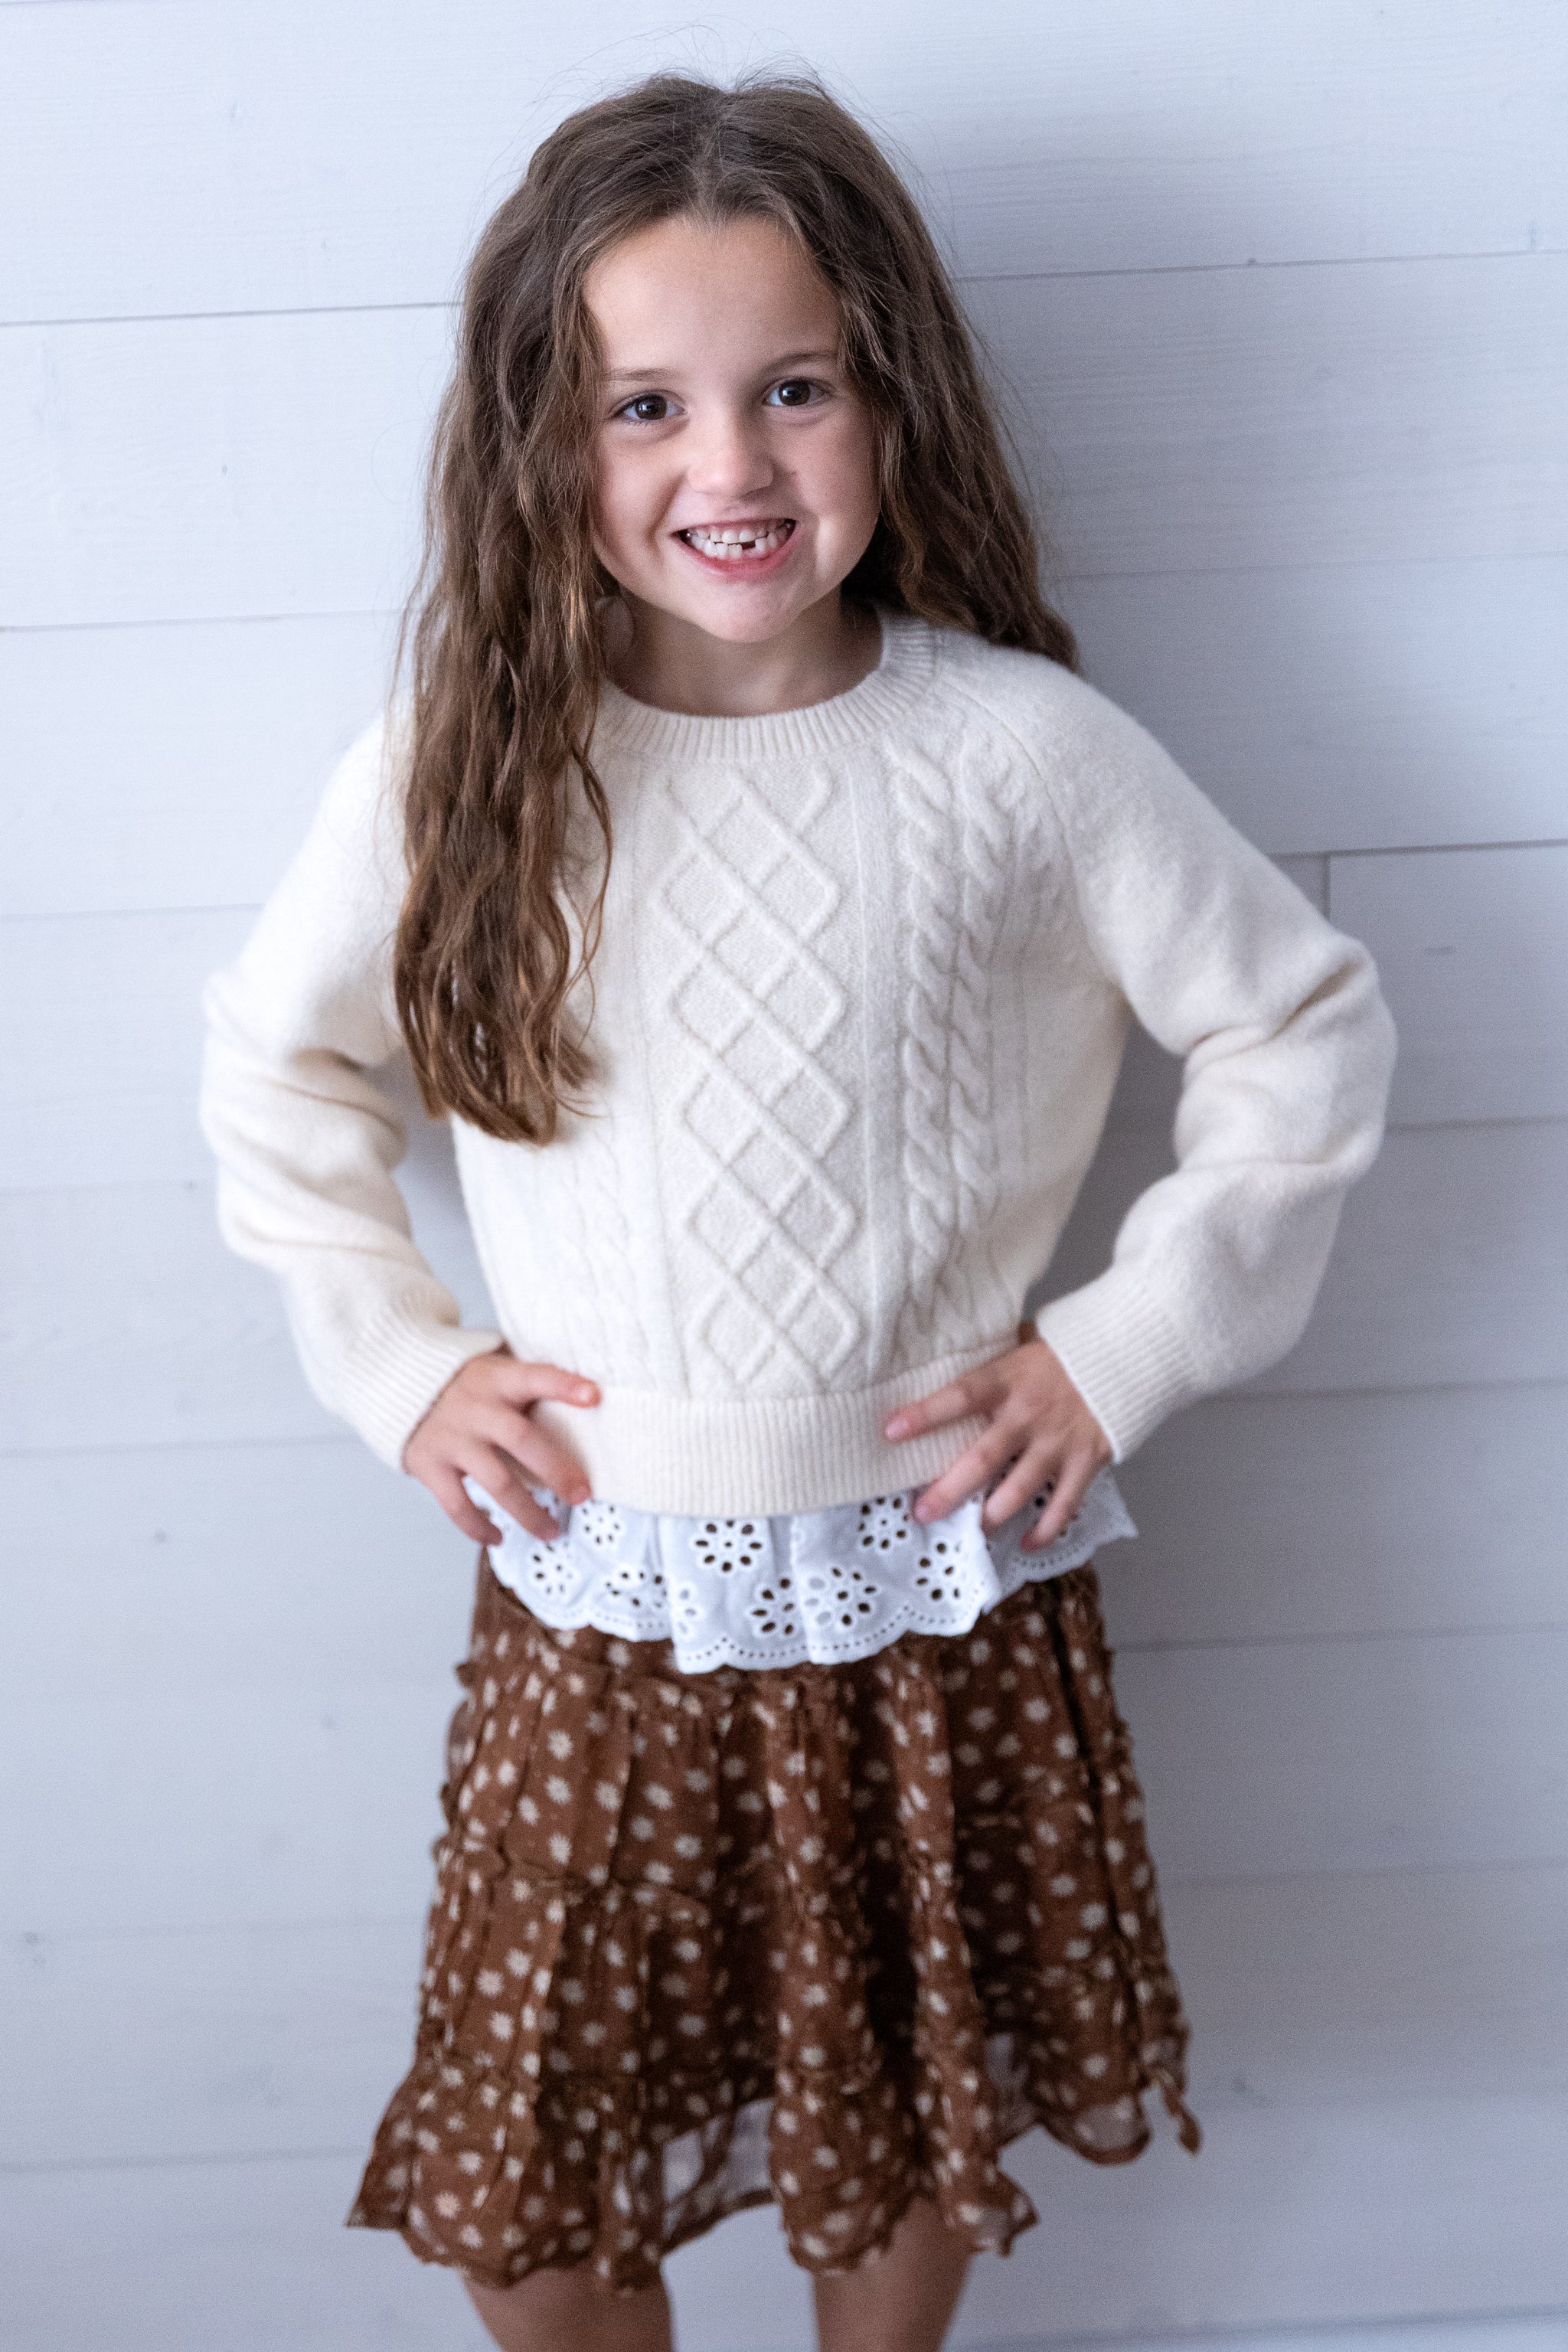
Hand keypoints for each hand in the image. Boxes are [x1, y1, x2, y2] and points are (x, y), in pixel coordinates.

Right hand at [401, 1348, 598, 1545]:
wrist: (401, 1386)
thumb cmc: (469, 1385)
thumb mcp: (496, 1370)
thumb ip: (529, 1384)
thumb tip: (589, 1400)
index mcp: (497, 1379)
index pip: (535, 1377)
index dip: (564, 1385)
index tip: (595, 1396)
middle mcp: (475, 1407)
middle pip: (521, 1438)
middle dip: (556, 1470)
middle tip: (583, 1494)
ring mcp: (451, 1438)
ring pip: (495, 1481)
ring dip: (528, 1512)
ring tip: (552, 1531)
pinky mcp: (430, 1465)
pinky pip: (457, 1504)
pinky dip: (478, 1526)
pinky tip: (498, 1538)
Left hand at [883, 1330, 1111, 1551]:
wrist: (1129, 1352)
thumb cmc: (1067, 1348)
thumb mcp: (1024, 1344)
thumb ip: (993, 1363)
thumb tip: (946, 1358)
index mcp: (1009, 1380)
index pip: (959, 1397)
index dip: (924, 1414)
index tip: (890, 1431)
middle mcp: (1029, 1414)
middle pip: (981, 1459)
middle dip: (948, 1491)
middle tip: (922, 1513)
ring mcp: (1058, 1442)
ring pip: (1018, 1490)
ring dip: (991, 1516)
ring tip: (973, 1531)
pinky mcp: (1087, 1461)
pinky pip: (1064, 1505)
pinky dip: (1046, 1530)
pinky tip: (1027, 1544)